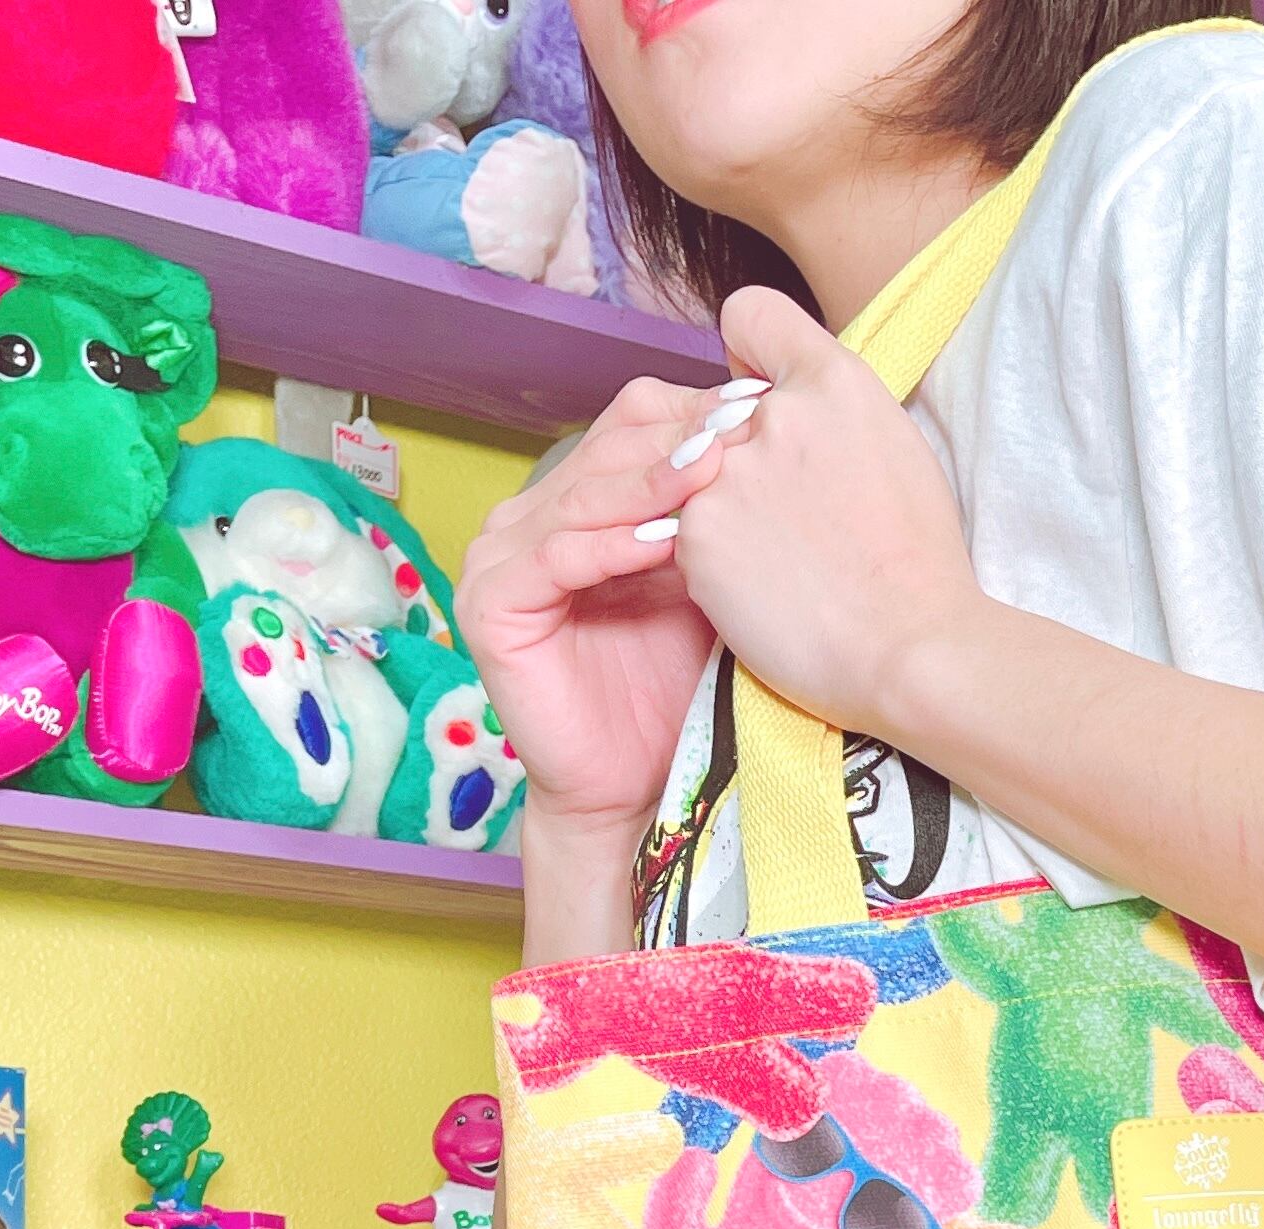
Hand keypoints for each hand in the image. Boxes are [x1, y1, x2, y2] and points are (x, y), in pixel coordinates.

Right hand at [455, 376, 730, 845]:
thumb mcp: (707, 583)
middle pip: (606, 448)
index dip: (694, 415)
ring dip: (649, 483)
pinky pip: (556, 557)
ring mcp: (499, 557)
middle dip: (677, 440)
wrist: (636, 785)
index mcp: (578, 500)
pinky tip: (665, 542)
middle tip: (743, 428)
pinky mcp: (490, 606)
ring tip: (710, 471)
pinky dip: (612, 546)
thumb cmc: (677, 688)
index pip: (632, 425)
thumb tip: (773, 434)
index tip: (763, 408)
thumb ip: (716, 515)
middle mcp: (530, 517)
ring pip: (583, 497)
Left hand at [668, 289, 991, 744]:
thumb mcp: (897, 448)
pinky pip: (682, 535)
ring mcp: (726, 473)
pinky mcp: (695, 535)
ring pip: (695, 475)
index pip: (750, 315)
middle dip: (739, 452)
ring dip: (723, 510)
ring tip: (781, 562)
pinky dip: (712, 563)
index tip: (761, 397)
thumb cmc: (919, 566)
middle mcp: (773, 412)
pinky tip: (759, 591)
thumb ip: (834, 410)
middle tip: (790, 516)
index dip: (748, 356)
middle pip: (719, 410)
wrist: (911, 650)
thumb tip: (790, 400)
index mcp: (834, 382)